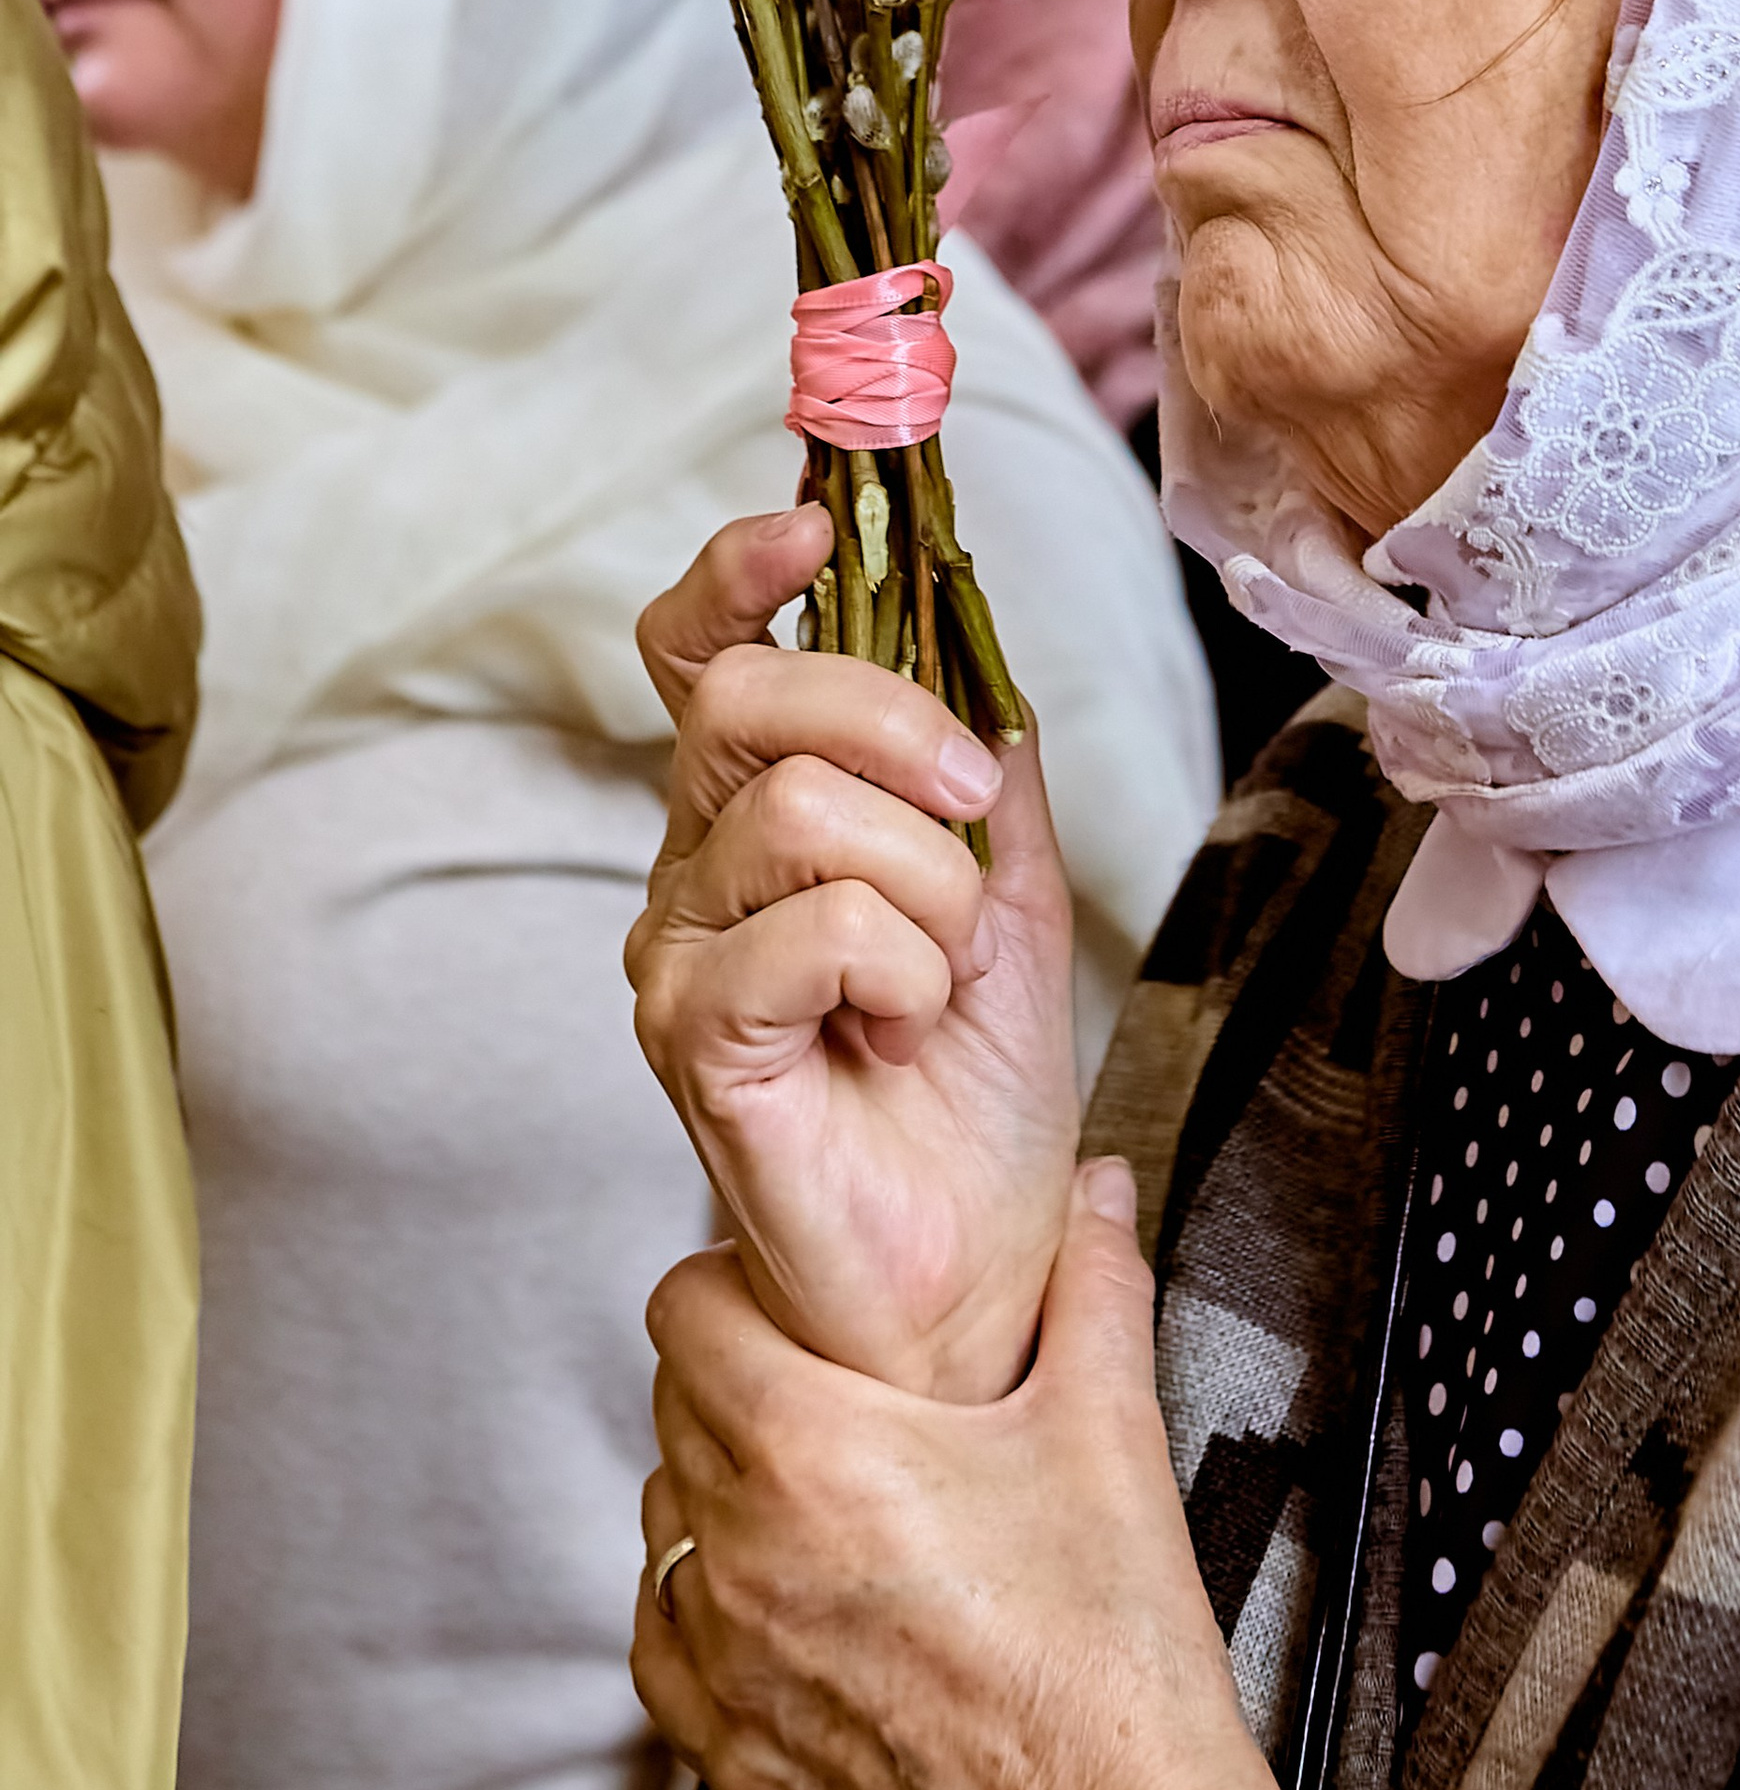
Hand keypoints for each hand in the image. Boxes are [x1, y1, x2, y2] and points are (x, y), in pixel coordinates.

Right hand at [626, 504, 1081, 1400]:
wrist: (978, 1262)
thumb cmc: (974, 1090)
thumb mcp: (1012, 890)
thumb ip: (983, 764)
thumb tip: (976, 639)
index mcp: (760, 811)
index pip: (699, 651)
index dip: (738, 569)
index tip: (811, 526)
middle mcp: (694, 865)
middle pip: (748, 696)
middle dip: (892, 723)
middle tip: (972, 809)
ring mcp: (678, 950)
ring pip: (799, 809)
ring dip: (927, 887)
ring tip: (942, 978)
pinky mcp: (691, 1038)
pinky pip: (806, 930)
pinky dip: (899, 969)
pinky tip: (900, 1035)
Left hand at [636, 1162, 1288, 1789]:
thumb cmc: (1105, 1666)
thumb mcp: (1108, 1437)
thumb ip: (1093, 1288)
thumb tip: (1096, 1198)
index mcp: (817, 1458)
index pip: (685, 1314)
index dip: (731, 1278)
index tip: (777, 1282)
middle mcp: (746, 1560)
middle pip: (671, 1409)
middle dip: (736, 1375)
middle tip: (817, 1374)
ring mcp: (727, 1671)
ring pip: (662, 1528)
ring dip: (716, 1491)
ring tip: (811, 1489)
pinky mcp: (731, 1762)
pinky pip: (663, 1651)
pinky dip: (700, 1610)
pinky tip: (772, 1597)